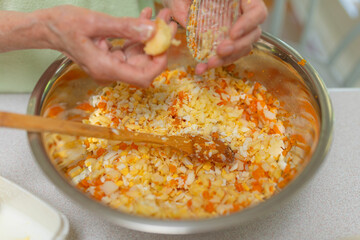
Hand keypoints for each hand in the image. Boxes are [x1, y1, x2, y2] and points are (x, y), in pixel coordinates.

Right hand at [39, 5, 174, 86]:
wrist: (46, 28)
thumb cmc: (63, 25)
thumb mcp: (95, 22)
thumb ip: (124, 28)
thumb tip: (152, 31)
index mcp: (105, 68)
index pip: (142, 77)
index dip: (158, 62)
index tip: (166, 41)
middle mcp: (110, 71)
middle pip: (144, 66)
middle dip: (159, 43)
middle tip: (167, 20)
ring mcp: (110, 65)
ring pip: (140, 55)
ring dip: (151, 35)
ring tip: (159, 13)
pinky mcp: (110, 57)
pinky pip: (130, 48)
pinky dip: (139, 34)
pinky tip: (144, 16)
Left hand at [164, 0, 267, 73]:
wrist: (183, 4)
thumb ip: (192, 3)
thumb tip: (195, 22)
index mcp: (242, 0)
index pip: (257, 12)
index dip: (249, 23)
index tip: (233, 33)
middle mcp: (243, 16)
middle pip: (254, 34)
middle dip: (237, 46)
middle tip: (220, 51)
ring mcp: (236, 31)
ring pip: (242, 49)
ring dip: (227, 59)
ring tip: (210, 63)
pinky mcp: (226, 44)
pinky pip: (228, 56)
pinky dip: (216, 63)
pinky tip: (202, 68)